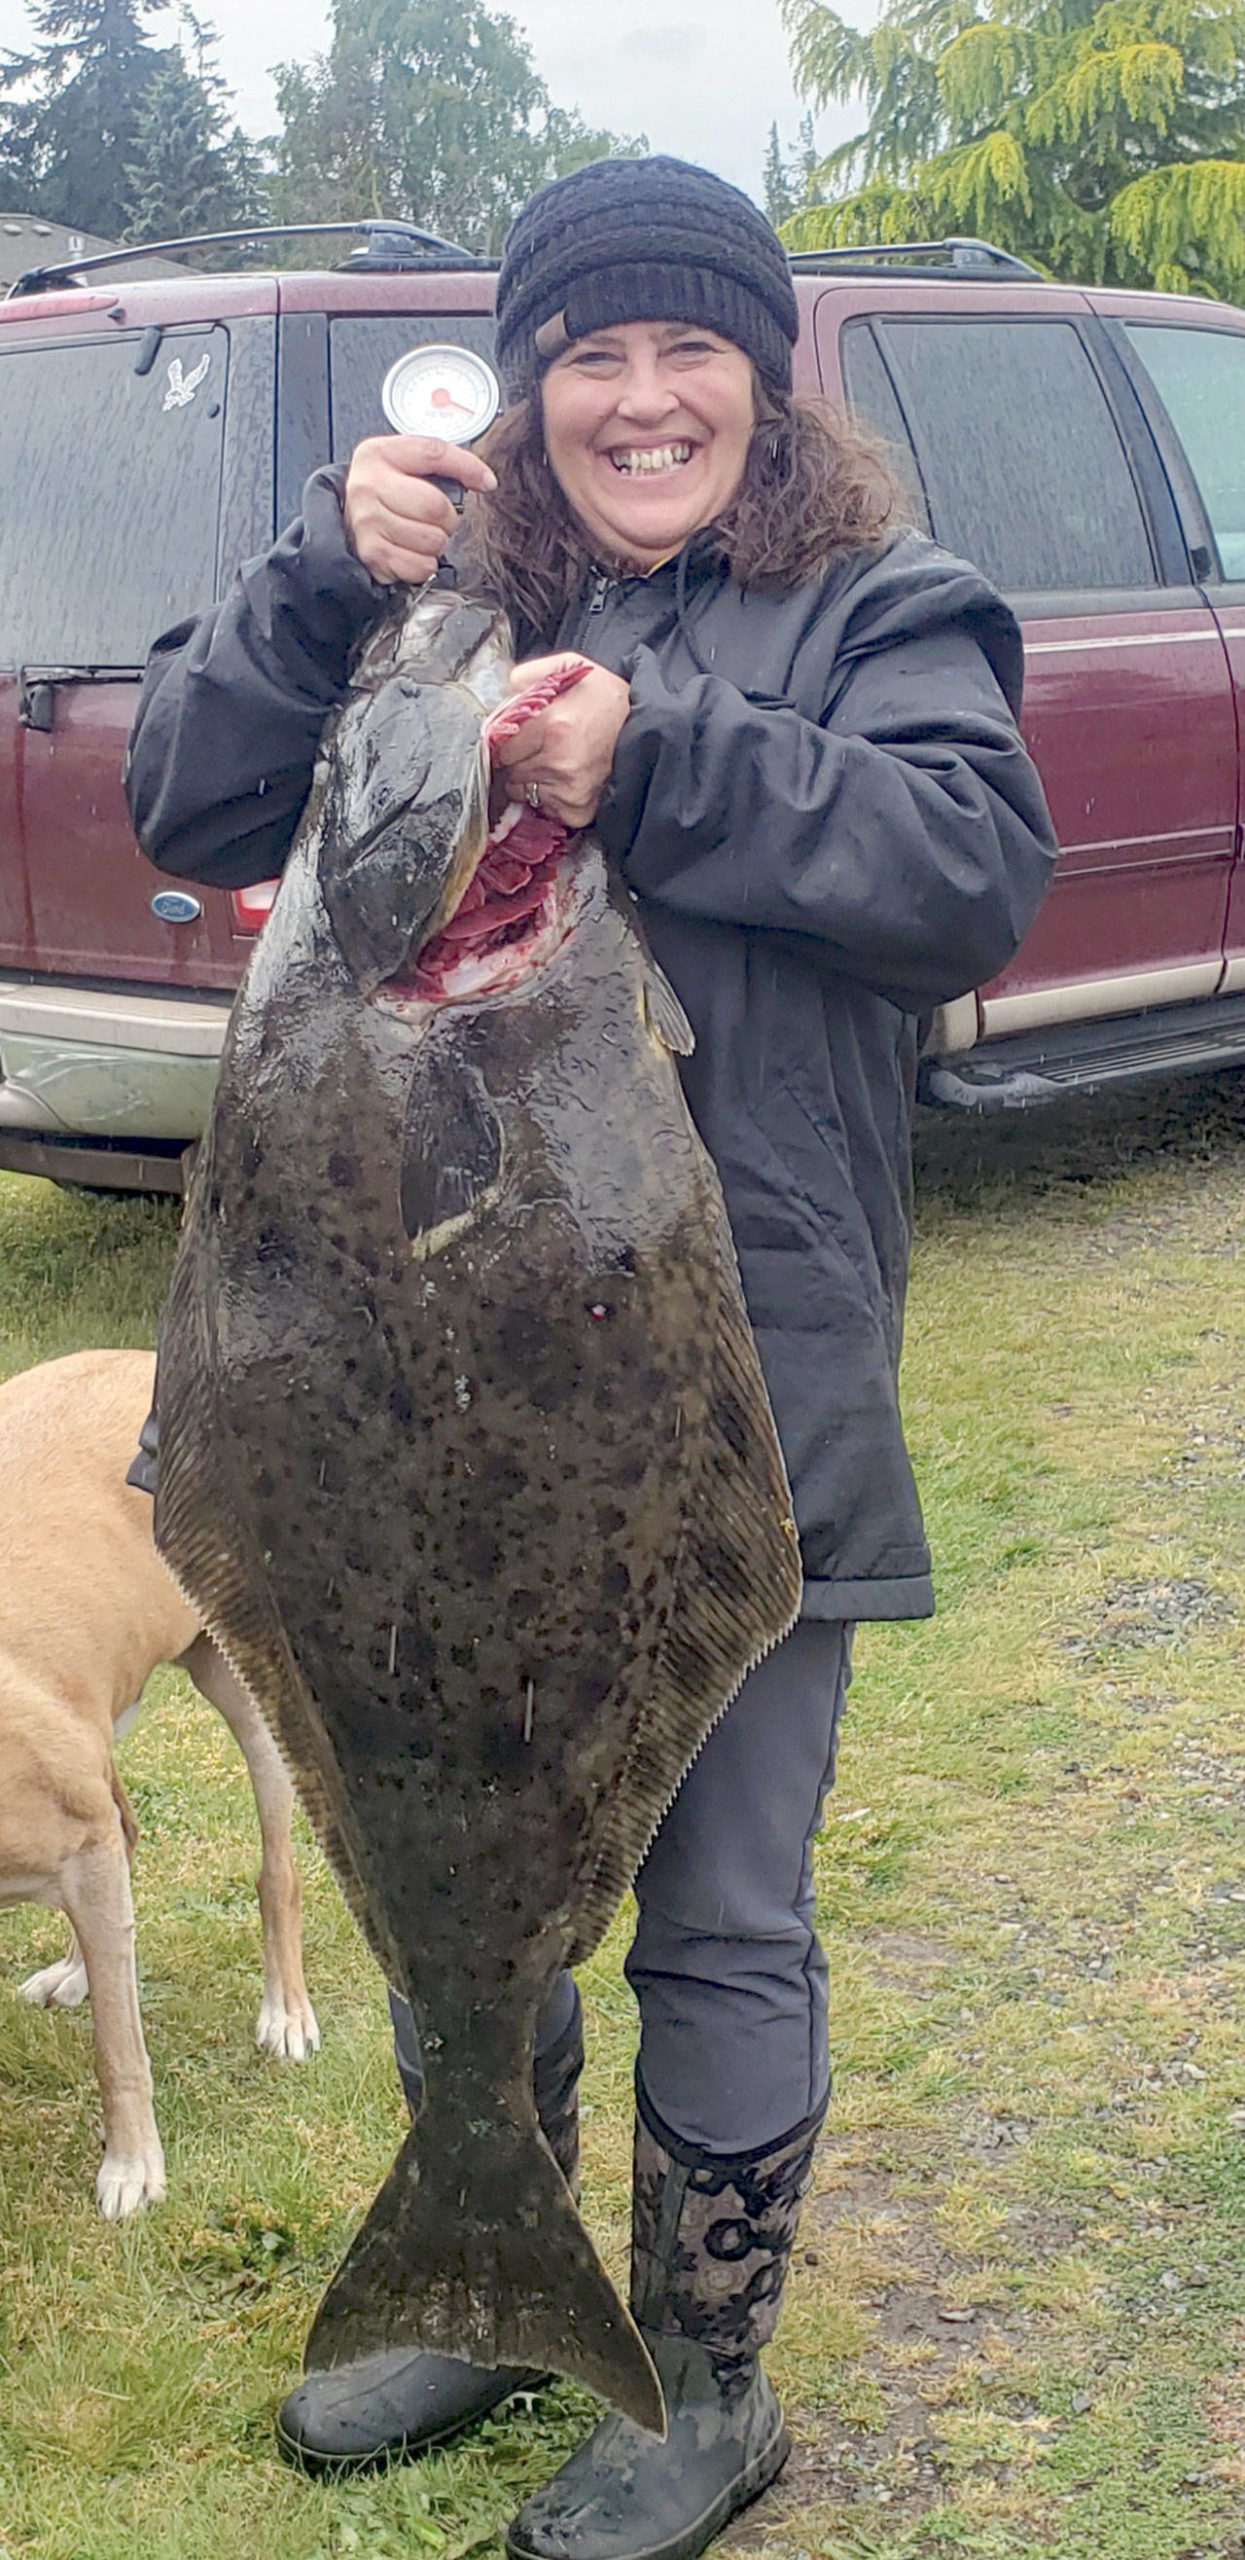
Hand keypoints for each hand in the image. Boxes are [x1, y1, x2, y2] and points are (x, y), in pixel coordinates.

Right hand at [343, 435, 496, 585]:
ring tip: (422, 534)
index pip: (434, 454)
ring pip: (433, 540)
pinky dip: (425, 564)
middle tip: (439, 519)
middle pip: (436, 506)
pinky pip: (422, 566)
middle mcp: (369, 487)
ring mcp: (368, 522)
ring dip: (437, 542)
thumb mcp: (402, 463)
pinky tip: (412, 551)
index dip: (467, 468)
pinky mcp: (373, 554)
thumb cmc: (383, 492)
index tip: (486, 482)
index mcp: (379, 454)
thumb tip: (483, 480)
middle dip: (449, 517)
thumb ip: (438, 463)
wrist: (346, 518)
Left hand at [493, 655, 631, 829]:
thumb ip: (526, 676)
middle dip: (518, 758)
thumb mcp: (567, 667)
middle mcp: (559, 762)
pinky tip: (563, 779)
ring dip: (530, 778)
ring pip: (522, 791)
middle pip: (509, 770)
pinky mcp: (577, 811)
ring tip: (554, 760)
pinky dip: (547, 796)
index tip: (518, 735)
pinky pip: (543, 808)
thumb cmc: (603, 697)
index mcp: (552, 725)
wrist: (644, 726)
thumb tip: (498, 694)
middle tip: (540, 745)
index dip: (506, 739)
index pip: (501, 746)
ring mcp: (569, 791)